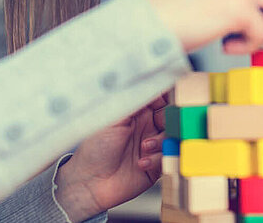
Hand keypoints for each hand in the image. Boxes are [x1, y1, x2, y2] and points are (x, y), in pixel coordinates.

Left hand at [54, 93, 167, 220]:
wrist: (88, 182)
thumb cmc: (95, 148)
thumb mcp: (115, 118)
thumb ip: (136, 99)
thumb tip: (153, 79)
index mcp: (137, 111)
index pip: (161, 97)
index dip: (168, 96)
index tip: (172, 97)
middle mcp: (147, 126)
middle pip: (172, 116)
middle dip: (170, 119)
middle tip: (161, 123)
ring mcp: (153, 146)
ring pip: (174, 136)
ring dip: (162, 141)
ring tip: (144, 148)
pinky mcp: (157, 165)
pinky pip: (170, 158)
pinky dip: (158, 159)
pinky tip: (141, 163)